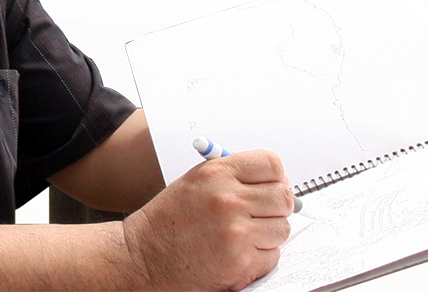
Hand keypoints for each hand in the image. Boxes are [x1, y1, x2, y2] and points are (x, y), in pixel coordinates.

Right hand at [122, 150, 292, 291]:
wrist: (143, 257)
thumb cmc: (168, 220)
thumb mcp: (195, 181)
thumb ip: (232, 175)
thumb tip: (274, 180)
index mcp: (217, 173)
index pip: (271, 163)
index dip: (276, 175)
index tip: (273, 184)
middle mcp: (228, 200)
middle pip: (283, 196)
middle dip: (278, 205)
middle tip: (265, 212)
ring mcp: (236, 232)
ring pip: (282, 228)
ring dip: (270, 233)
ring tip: (245, 235)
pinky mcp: (240, 263)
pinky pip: (273, 255)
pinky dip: (261, 256)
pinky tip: (239, 252)